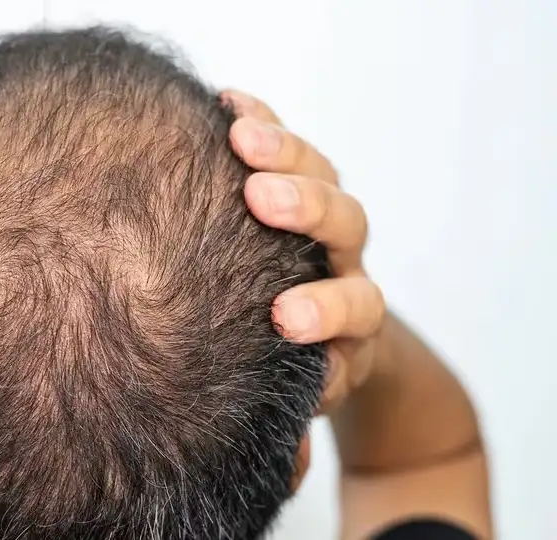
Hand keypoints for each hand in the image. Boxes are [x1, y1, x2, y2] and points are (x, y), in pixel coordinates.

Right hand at [221, 90, 385, 413]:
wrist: (324, 330)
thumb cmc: (300, 370)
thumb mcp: (299, 398)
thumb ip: (293, 421)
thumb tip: (283, 468)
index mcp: (351, 323)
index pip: (356, 310)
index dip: (327, 310)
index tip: (285, 317)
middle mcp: (342, 263)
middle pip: (348, 226)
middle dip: (308, 210)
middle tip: (263, 200)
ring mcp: (320, 221)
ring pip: (323, 174)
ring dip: (283, 151)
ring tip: (240, 134)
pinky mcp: (294, 185)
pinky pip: (286, 145)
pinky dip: (261, 119)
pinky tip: (227, 103)